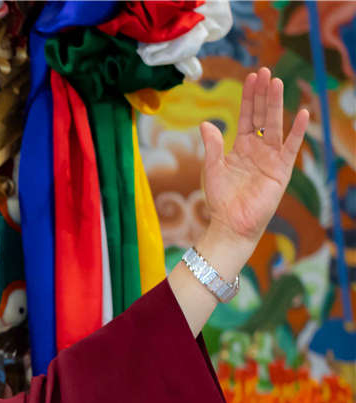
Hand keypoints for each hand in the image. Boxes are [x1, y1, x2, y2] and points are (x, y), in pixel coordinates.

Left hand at [199, 67, 308, 249]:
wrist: (231, 224)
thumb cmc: (221, 200)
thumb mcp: (213, 169)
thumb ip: (212, 146)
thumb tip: (206, 123)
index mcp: (241, 147)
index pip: (248, 116)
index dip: (249, 97)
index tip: (251, 77)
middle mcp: (258, 148)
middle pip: (263, 115)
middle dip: (263, 94)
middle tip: (266, 72)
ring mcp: (271, 157)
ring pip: (275, 125)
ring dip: (276, 104)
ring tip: (277, 83)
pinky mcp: (281, 169)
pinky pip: (291, 147)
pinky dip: (297, 131)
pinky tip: (302, 113)